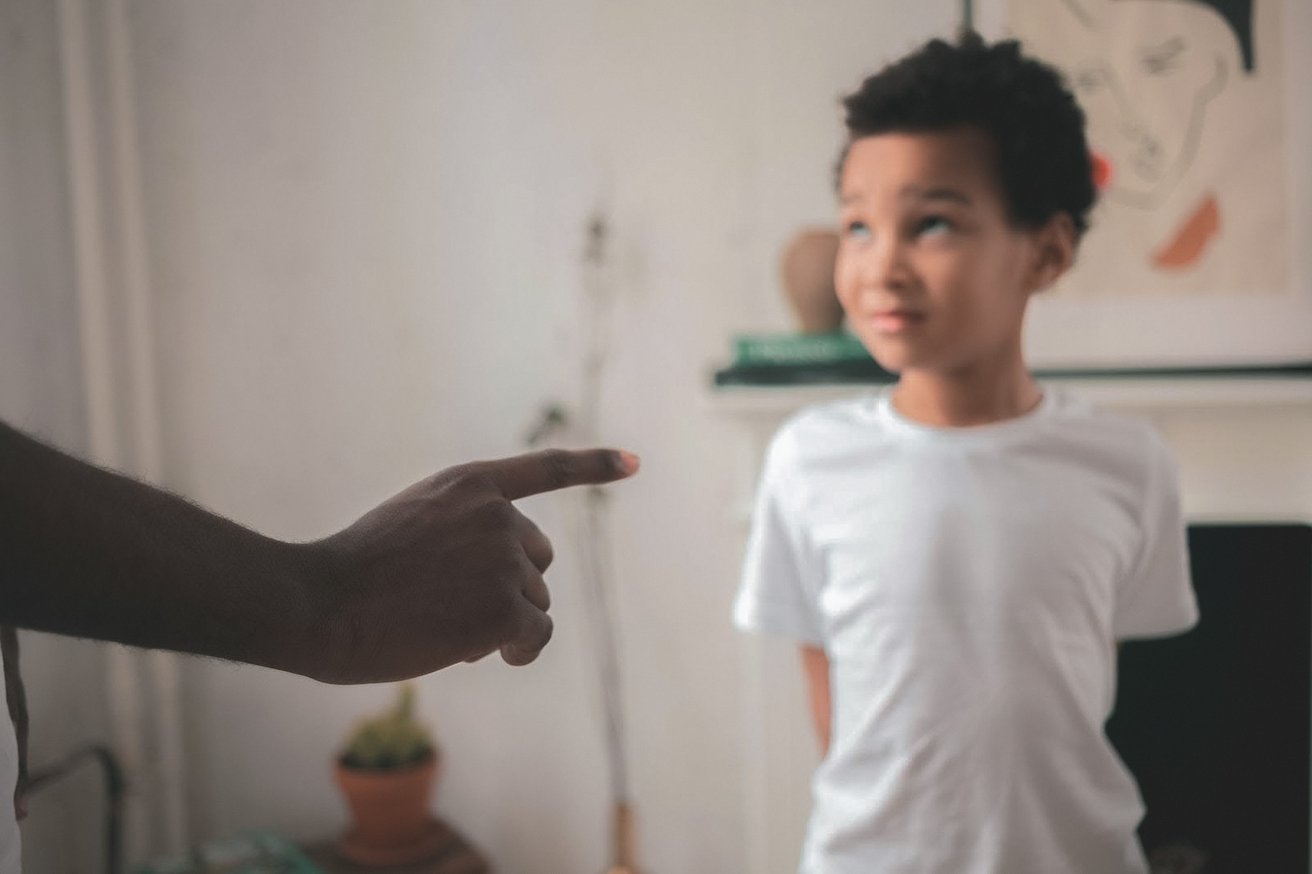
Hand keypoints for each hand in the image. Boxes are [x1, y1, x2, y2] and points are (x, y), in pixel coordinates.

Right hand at [303, 448, 638, 683]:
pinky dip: (519, 651)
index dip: (595, 465)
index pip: (545, 468)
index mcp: (470, 483)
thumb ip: (464, 532)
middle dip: (508, 587)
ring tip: (442, 626)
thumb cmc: (353, 573)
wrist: (320, 603)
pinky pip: (535, 636)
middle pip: (537, 560)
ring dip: (502, 622)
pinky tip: (483, 655)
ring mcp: (503, 559)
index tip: (636, 462)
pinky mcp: (504, 608)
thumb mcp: (411, 523)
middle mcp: (496, 514)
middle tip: (449, 605)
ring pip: (534, 602)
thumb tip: (517, 597)